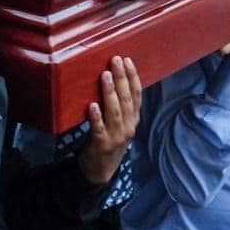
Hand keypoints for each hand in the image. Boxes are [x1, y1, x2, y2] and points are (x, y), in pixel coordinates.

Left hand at [78, 56, 141, 184]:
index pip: (137, 95)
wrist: (101, 170)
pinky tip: (92, 105)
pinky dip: (96, 117)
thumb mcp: (120, 122)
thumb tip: (111, 76)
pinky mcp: (102, 144)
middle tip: (115, 60)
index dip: (133, 77)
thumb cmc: (108, 139)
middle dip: (122, 78)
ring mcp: (116, 136)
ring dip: (109, 93)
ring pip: (115, 112)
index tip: (127, 60)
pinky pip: (99, 129)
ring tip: (105, 75)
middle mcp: (128, 126)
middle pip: (127, 100)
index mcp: (133, 119)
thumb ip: (119, 104)